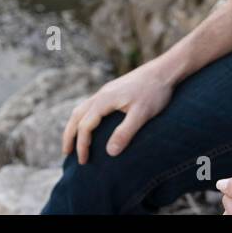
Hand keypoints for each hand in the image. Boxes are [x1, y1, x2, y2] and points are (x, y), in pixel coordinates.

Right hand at [60, 59, 175, 164]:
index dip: (82, 145)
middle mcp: (101, 94)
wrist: (165, 70)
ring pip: (82, 109)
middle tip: (66, 153)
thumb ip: (125, 132)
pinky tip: (93, 125)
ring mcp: (107, 91)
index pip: (85, 126)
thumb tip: (109, 153)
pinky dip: (85, 117)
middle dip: (69, 135)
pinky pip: (91, 105)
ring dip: (75, 125)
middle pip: (77, 116)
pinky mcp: (114, 90)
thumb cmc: (155, 92)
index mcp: (104, 100)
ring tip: (74, 141)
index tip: (84, 161)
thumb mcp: (141, 114)